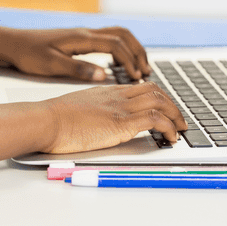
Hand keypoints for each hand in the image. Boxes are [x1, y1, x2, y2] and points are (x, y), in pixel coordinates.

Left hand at [0, 27, 151, 81]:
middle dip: (138, 52)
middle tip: (147, 71)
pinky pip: (107, 40)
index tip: (138, 77)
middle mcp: (85, 33)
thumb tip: (104, 75)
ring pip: (117, 35)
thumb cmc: (28, 54)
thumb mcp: (51, 65)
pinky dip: (120, 50)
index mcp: (81, 38)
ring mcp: (82, 35)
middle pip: (122, 35)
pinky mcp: (78, 40)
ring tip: (139, 68)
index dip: (130, 60)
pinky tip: (118, 65)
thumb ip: (78, 70)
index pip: (116, 45)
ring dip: (131, 49)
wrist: (11, 43)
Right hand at [40, 83, 186, 153]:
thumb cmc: (53, 118)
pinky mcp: (121, 123)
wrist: (46, 120)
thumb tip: (94, 120)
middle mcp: (117, 96)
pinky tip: (171, 138)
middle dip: (172, 105)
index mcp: (106, 91)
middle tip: (179, 120)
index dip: (158, 97)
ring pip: (160, 102)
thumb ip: (91, 109)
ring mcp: (120, 108)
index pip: (141, 88)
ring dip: (176, 116)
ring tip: (181, 130)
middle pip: (155, 91)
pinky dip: (169, 127)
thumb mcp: (77, 107)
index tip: (165, 108)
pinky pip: (155, 119)